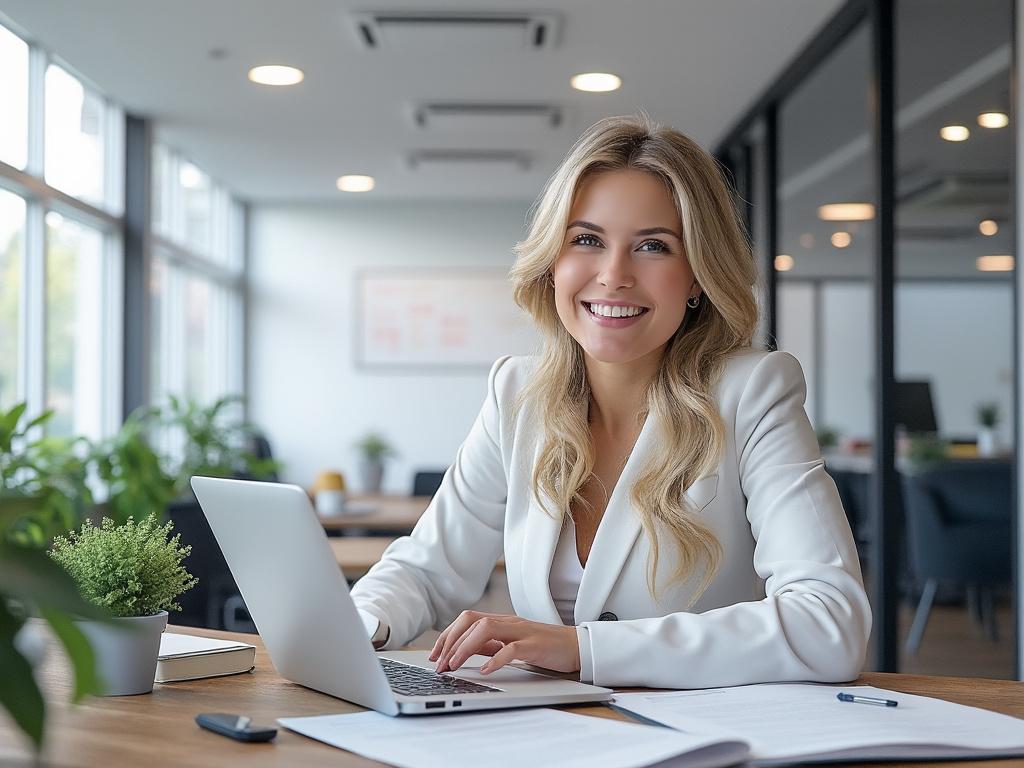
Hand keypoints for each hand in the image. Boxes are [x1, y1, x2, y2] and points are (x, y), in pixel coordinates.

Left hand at [428, 611, 580, 674]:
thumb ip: (489, 644)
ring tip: (454, 665)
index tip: (434, 656)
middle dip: (450, 641)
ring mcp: (522, 631)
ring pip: (486, 629)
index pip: (466, 619)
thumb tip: (462, 651)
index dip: (447, 635)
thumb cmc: (544, 647)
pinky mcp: (535, 645)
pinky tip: (486, 670)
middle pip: (471, 620)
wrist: (577, 646)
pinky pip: (512, 648)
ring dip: (465, 647)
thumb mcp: (511, 643)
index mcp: (501, 621)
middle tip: (440, 664)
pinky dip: (496, 659)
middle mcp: (508, 622)